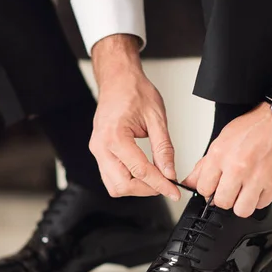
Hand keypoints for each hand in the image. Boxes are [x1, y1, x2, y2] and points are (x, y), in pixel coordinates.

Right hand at [89, 36, 179, 200]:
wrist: (118, 79)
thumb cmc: (133, 91)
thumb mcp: (156, 118)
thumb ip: (163, 148)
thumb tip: (169, 172)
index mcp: (114, 136)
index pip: (140, 171)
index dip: (160, 185)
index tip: (173, 192)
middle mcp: (101, 146)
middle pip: (123, 185)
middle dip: (146, 189)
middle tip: (165, 185)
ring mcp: (97, 150)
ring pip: (114, 186)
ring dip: (135, 188)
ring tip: (154, 180)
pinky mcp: (99, 152)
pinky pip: (110, 177)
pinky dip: (128, 180)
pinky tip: (142, 174)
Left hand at [183, 104, 271, 216]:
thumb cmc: (258, 125)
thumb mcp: (224, 138)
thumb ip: (205, 164)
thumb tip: (190, 181)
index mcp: (220, 155)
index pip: (203, 188)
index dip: (208, 190)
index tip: (214, 187)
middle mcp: (237, 167)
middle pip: (222, 203)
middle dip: (224, 198)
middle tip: (231, 189)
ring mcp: (257, 177)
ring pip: (242, 210)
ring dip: (242, 203)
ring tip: (245, 191)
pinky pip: (261, 204)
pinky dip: (260, 198)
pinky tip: (260, 185)